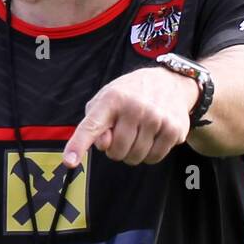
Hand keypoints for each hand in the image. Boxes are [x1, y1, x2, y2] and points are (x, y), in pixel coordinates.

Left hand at [62, 66, 199, 168]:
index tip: (69, 161)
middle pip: (116, 152)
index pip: (91, 126)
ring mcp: (156, 118)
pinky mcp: (174, 129)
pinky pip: (154, 158)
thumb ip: (95, 124)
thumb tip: (103, 144)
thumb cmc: (130, 95)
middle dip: (117, 149)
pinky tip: (153, 137)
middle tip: (124, 133)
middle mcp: (135, 107)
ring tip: (139, 134)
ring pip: (135, 157)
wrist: (171, 82)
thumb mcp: (106, 101)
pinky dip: (150, 154)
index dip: (78, 145)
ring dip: (133, 153)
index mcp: (112, 99)